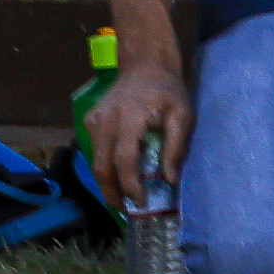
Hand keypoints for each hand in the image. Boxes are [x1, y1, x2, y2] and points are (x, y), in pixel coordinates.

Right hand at [80, 62, 184, 212]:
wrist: (145, 64)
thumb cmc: (167, 91)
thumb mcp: (182, 115)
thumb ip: (176, 147)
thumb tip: (169, 180)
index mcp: (130, 116)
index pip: (124, 158)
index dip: (130, 184)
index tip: (141, 202)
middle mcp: (106, 119)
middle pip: (103, 165)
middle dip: (113, 193)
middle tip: (127, 210)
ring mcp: (95, 119)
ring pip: (96, 161)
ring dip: (108, 184)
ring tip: (123, 198)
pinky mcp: (90, 120)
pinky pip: (95, 150)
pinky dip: (105, 167)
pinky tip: (118, 175)